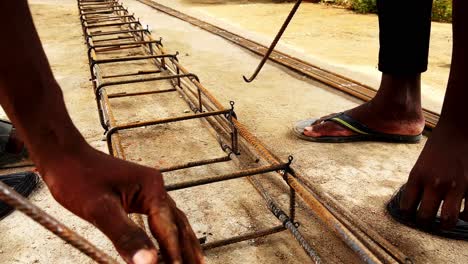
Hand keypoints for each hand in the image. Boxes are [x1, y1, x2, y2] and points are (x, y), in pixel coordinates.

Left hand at [40, 144, 203, 263]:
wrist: (63, 156)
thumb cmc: (77, 176)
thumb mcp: (100, 209)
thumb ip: (126, 236)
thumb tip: (148, 262)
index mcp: (152, 188)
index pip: (168, 228)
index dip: (174, 254)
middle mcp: (155, 188)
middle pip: (178, 224)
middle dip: (187, 250)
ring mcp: (149, 191)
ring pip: (173, 221)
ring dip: (183, 243)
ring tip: (196, 261)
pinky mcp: (139, 195)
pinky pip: (160, 219)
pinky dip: (167, 235)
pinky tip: (170, 245)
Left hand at [400, 122, 467, 228]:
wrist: (458, 130)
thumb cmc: (437, 147)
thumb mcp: (420, 164)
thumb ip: (418, 184)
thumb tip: (415, 206)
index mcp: (417, 176)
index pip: (406, 207)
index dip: (407, 215)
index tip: (410, 216)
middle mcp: (434, 183)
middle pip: (425, 217)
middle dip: (423, 224)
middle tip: (425, 223)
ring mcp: (455, 186)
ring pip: (448, 220)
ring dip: (444, 225)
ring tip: (442, 224)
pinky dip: (465, 217)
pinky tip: (462, 214)